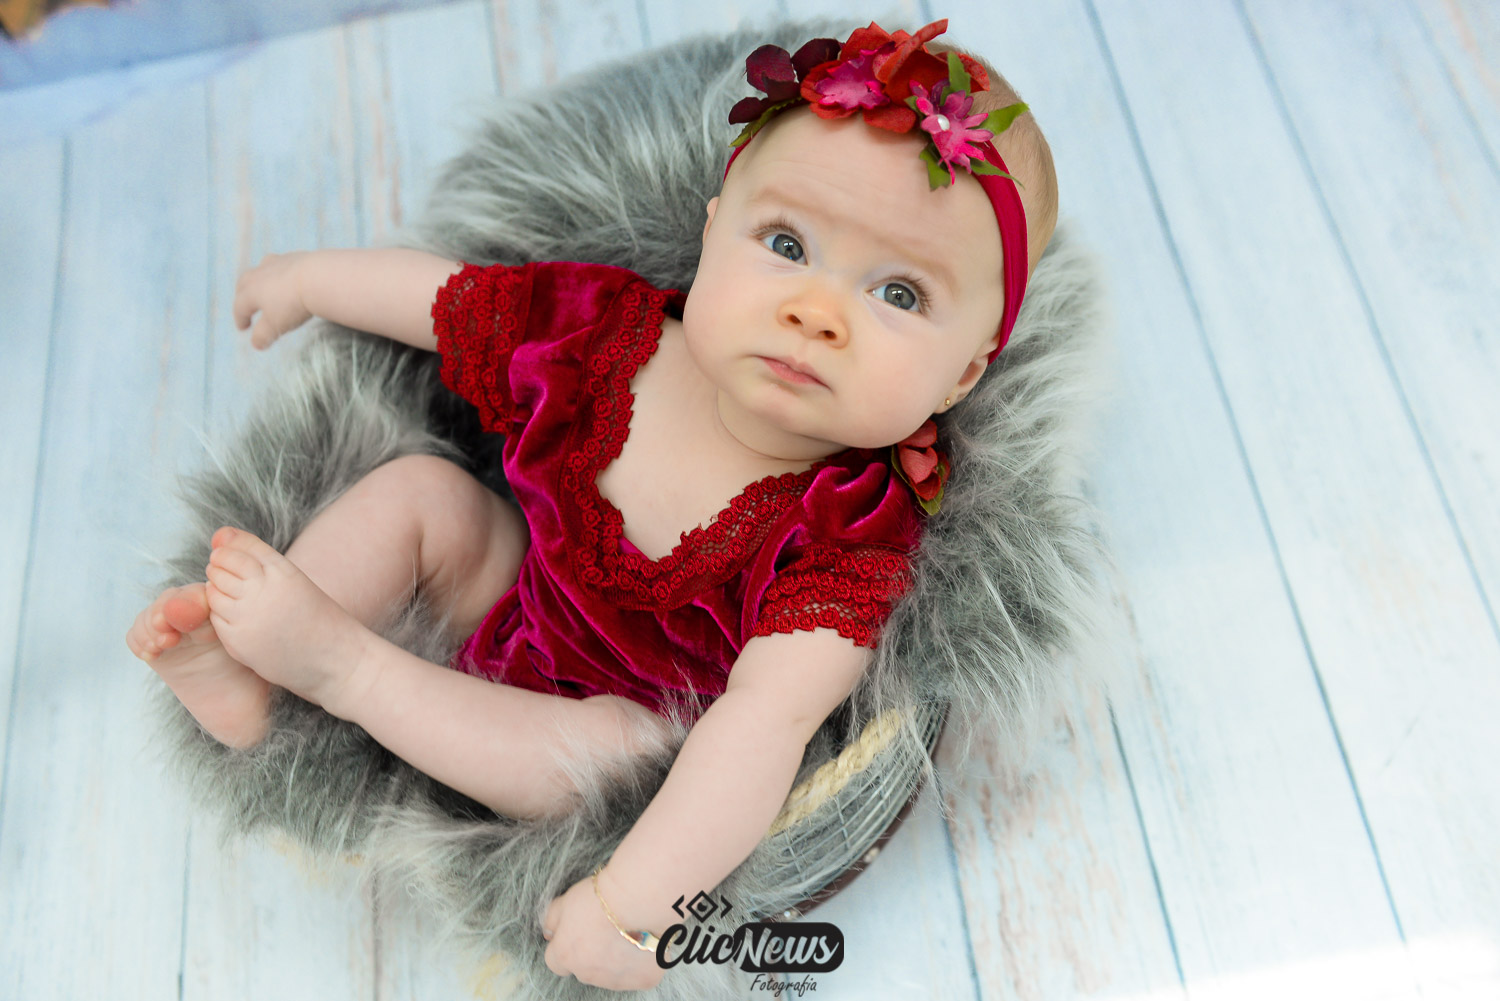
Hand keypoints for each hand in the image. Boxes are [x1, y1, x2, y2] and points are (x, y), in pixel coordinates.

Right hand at [233, 251, 314, 348]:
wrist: (318, 277)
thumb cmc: (293, 304)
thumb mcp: (276, 325)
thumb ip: (264, 335)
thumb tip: (256, 344)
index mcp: (251, 291)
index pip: (240, 307)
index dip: (240, 319)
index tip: (243, 328)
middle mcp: (260, 274)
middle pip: (245, 283)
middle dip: (243, 294)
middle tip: (246, 304)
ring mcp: (278, 262)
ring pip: (261, 269)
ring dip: (259, 278)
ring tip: (263, 285)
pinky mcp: (296, 256)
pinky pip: (282, 264)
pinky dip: (280, 272)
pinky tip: (288, 277)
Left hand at [542, 869, 665, 990]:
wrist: (638, 899)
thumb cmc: (602, 898)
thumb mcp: (566, 901)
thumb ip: (552, 919)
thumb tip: (548, 930)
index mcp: (566, 956)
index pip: (555, 961)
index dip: (565, 946)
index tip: (577, 932)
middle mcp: (588, 974)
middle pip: (583, 969)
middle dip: (590, 955)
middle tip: (605, 929)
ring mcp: (616, 980)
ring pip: (610, 975)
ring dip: (614, 961)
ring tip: (627, 934)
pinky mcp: (642, 980)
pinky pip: (637, 975)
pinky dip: (638, 963)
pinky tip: (643, 942)